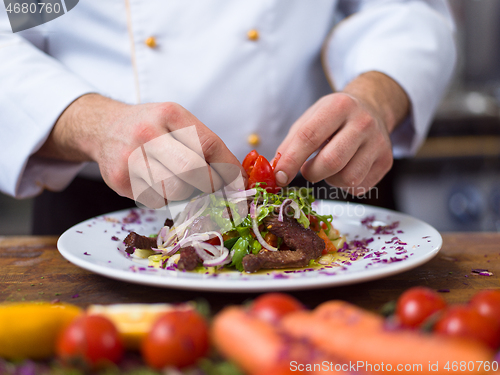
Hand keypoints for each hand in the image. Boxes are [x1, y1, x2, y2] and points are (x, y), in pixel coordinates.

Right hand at [36, 94, 243, 207]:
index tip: (237, 181)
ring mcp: (130, 157)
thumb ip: (205, 144)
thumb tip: (237, 178)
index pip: (209, 144)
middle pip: (193, 170)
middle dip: (209, 184)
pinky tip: (157, 182)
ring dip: (186, 192)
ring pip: (175, 190)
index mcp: (170, 114)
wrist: (105, 128)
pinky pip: (156, 200)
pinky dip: (165, 197)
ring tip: (179, 180)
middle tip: (211, 186)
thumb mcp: (177, 122)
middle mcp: (147, 133)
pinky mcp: (119, 180)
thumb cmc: (151, 127)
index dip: (228, 167)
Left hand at [274, 72, 408, 195]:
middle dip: (311, 173)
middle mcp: (363, 123)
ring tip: (328, 167)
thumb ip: (291, 143)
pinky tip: (344, 169)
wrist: (372, 109)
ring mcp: (378, 143)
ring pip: (347, 178)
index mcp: (339, 106)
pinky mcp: (386, 162)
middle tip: (306, 170)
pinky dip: (344, 185)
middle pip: (331, 161)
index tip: (280, 176)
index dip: (291, 160)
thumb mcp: (310, 119)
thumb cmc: (334, 117)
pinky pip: (359, 186)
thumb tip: (277, 171)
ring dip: (329, 179)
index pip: (309, 137)